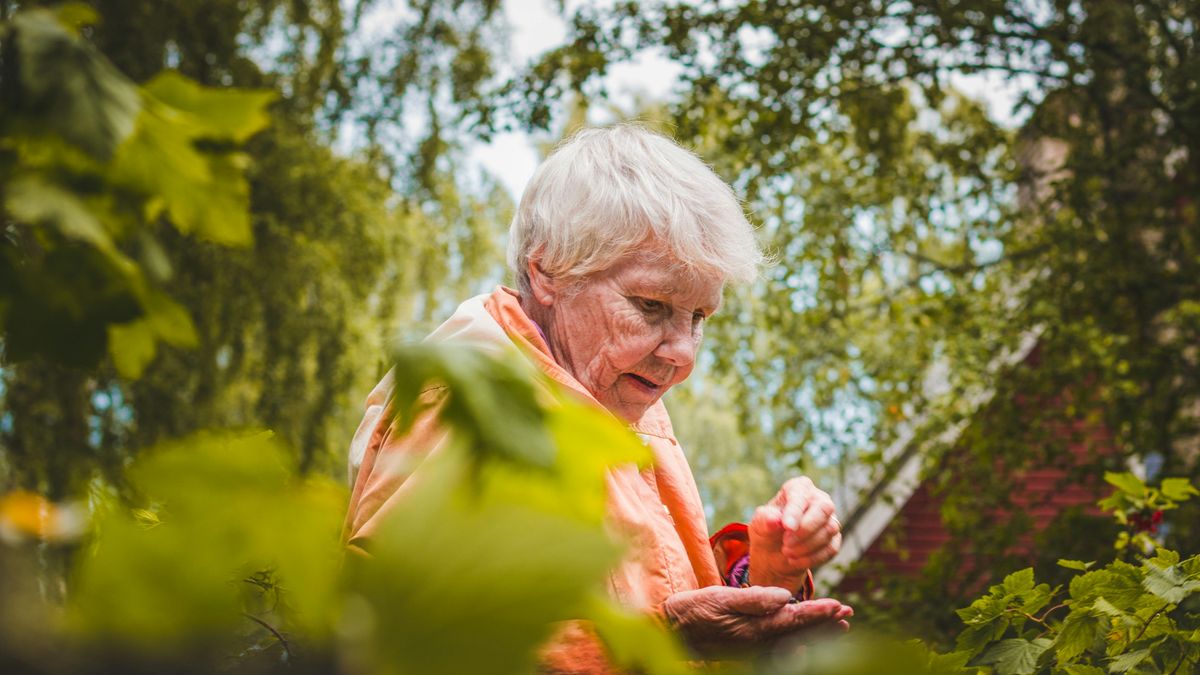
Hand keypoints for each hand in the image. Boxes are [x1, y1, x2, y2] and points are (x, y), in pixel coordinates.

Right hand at [661, 585, 851, 656]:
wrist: (673, 631)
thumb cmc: (695, 610)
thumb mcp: (721, 598)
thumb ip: (754, 599)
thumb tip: (785, 597)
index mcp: (754, 629)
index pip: (794, 619)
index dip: (819, 612)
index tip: (838, 605)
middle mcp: (759, 644)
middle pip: (801, 635)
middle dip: (826, 624)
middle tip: (847, 614)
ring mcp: (755, 651)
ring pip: (795, 643)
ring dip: (818, 634)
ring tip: (839, 626)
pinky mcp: (749, 652)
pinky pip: (783, 649)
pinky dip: (800, 641)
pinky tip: (808, 638)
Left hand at [749, 477, 840, 590]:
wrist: (773, 553)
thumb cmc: (767, 529)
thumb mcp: (759, 524)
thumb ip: (765, 519)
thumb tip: (774, 520)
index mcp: (799, 488)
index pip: (801, 495)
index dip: (795, 511)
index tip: (787, 527)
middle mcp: (819, 499)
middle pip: (824, 509)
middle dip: (806, 529)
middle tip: (786, 543)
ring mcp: (829, 519)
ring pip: (829, 530)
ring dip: (806, 546)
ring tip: (786, 552)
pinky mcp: (834, 540)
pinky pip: (831, 549)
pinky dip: (812, 558)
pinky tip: (794, 561)